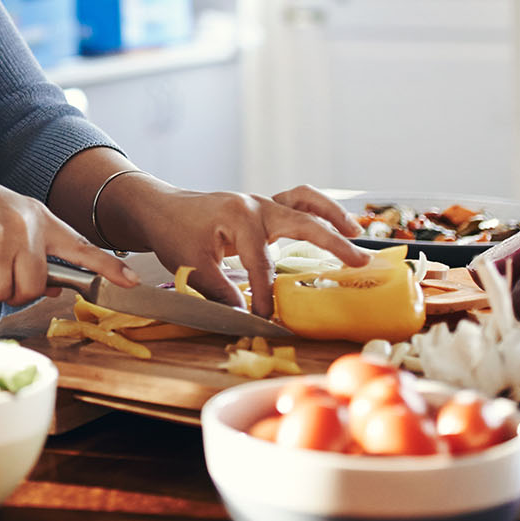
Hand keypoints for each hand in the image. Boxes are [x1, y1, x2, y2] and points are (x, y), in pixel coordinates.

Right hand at [0, 162, 139, 305]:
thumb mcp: (4, 218)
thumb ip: (31, 247)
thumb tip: (55, 286)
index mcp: (36, 216)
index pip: (80, 246)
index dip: (106, 267)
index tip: (131, 282)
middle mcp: (25, 227)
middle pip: (35, 286)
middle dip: (11, 289)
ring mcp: (1, 239)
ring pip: (5, 292)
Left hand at [106, 180, 369, 316]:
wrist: (160, 208)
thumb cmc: (173, 233)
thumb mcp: (190, 266)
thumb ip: (220, 291)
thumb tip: (245, 316)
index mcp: (239, 217)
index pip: (262, 264)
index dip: (266, 295)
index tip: (268, 319)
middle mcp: (256, 205)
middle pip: (302, 223)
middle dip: (332, 243)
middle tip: (359, 263)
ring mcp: (261, 202)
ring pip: (304, 202)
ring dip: (332, 215)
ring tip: (356, 233)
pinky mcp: (262, 207)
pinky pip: (296, 202)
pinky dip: (317, 210)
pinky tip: (335, 224)